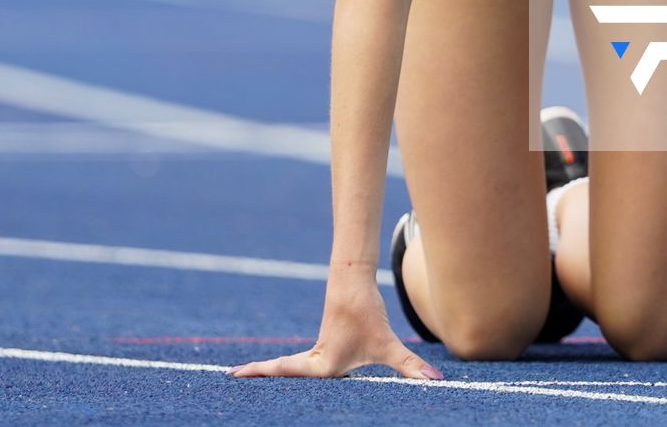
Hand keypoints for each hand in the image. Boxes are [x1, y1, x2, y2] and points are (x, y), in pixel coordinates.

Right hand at [230, 279, 441, 379]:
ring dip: (265, 373)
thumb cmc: (368, 315)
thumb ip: (411, 367)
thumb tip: (437, 383)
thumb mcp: (389, 346)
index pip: (288, 371)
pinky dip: (280, 369)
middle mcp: (315, 361)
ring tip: (238, 375)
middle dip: (257, 376)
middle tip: (229, 375)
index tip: (237, 372)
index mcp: (323, 365)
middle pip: (281, 372)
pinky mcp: (321, 348)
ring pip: (287, 367)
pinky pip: (296, 364)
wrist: (355, 283)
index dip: (263, 373)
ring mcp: (316, 354)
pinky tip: (272, 375)